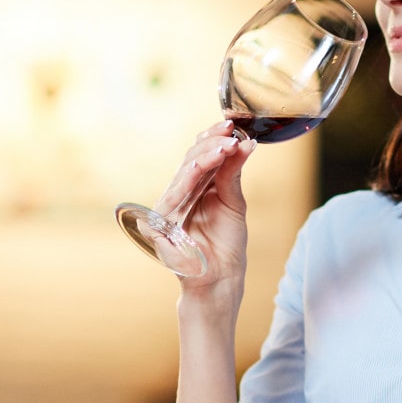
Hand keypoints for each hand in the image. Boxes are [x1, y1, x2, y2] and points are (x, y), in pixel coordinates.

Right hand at [161, 121, 254, 296]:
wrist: (221, 278)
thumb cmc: (226, 243)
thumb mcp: (234, 202)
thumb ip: (232, 173)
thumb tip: (245, 142)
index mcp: (195, 187)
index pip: (200, 155)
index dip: (214, 138)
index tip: (233, 124)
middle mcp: (179, 193)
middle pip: (190, 159)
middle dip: (212, 143)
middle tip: (231, 132)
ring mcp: (166, 208)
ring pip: (184, 173)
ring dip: (204, 157)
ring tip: (224, 145)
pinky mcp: (157, 224)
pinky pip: (174, 196)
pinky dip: (188, 180)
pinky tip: (201, 167)